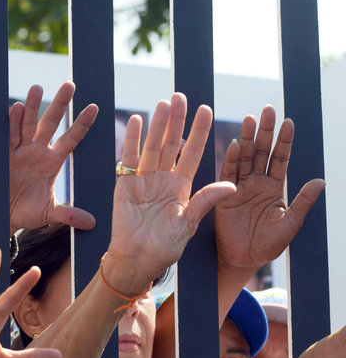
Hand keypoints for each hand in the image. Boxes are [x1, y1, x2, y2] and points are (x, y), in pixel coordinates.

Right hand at [8, 82, 97, 232]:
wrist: (2, 218)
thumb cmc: (27, 213)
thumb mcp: (50, 214)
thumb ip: (69, 215)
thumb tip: (93, 223)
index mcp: (52, 161)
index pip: (71, 139)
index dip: (82, 124)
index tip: (94, 107)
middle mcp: (37, 151)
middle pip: (50, 123)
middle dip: (60, 105)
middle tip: (70, 85)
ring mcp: (20, 152)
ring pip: (27, 124)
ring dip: (31, 107)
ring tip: (37, 87)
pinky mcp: (3, 156)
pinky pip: (8, 137)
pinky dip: (11, 123)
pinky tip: (14, 108)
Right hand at [106, 93, 236, 293]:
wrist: (136, 260)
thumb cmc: (164, 248)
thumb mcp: (188, 224)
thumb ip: (205, 201)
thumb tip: (232, 186)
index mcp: (182, 187)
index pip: (194, 152)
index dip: (200, 132)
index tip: (206, 110)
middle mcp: (164, 179)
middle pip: (172, 143)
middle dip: (177, 120)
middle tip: (180, 96)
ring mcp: (144, 181)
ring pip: (152, 147)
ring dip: (157, 125)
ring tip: (163, 103)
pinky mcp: (125, 185)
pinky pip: (129, 159)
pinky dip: (132, 140)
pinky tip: (136, 121)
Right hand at [215, 105, 323, 271]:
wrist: (243, 259)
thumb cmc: (268, 244)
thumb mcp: (291, 223)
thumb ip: (303, 201)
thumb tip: (321, 181)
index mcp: (274, 188)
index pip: (280, 159)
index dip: (284, 141)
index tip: (288, 122)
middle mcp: (257, 183)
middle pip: (262, 152)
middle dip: (265, 132)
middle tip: (268, 110)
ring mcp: (240, 187)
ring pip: (245, 158)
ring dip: (247, 139)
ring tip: (250, 119)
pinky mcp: (224, 196)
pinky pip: (228, 174)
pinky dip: (231, 160)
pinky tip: (235, 144)